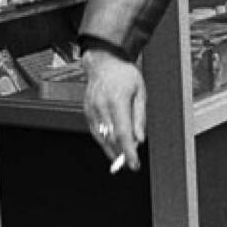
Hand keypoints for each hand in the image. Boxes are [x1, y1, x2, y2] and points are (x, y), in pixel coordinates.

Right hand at [82, 47, 145, 170]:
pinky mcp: (87, 110)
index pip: (123, 133)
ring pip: (101, 137)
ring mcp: (92, 108)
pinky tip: (111, 148)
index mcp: (117, 100)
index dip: (128, 152)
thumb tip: (139, 140)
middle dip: (121, 154)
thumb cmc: (126, 76)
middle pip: (111, 138)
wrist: (104, 61)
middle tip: (130, 164)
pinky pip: (94, 131)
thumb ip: (139, 118)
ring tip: (121, 159)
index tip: (134, 165)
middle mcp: (102, 105)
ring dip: (111, 150)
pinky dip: (103, 141)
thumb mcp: (140, 93)